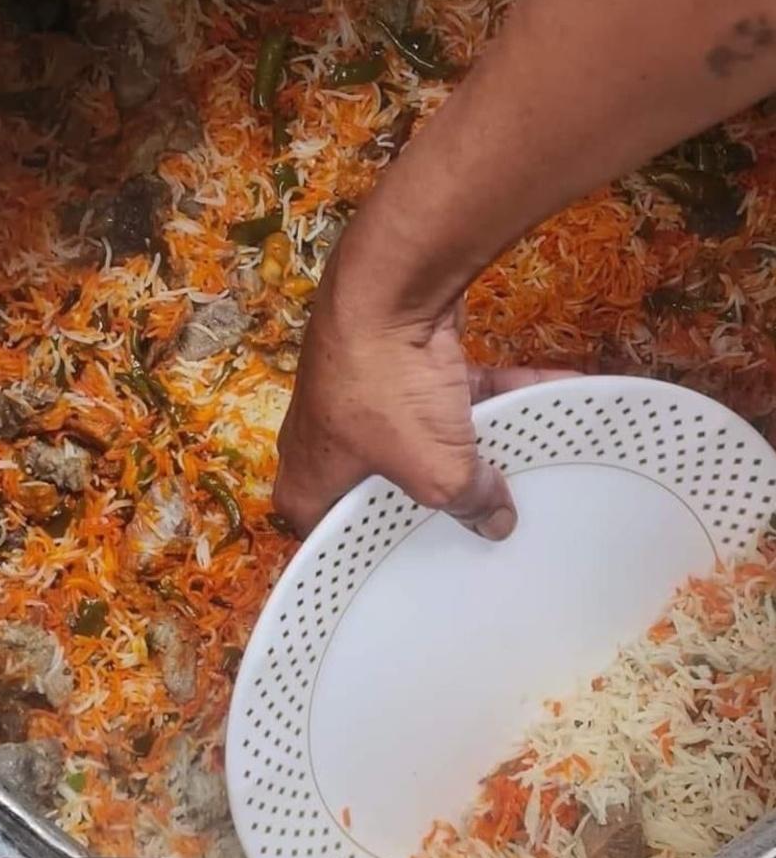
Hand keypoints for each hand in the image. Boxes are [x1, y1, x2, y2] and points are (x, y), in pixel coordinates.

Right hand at [274, 262, 568, 539]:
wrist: (387, 292)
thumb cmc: (384, 397)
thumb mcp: (438, 472)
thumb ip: (470, 501)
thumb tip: (496, 521)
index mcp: (309, 483)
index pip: (335, 538)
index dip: (376, 554)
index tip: (419, 565)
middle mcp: (325, 443)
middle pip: (388, 487)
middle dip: (436, 494)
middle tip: (475, 515)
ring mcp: (359, 397)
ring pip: (423, 436)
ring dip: (476, 439)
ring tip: (528, 456)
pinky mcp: (393, 361)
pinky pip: (446, 391)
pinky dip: (493, 393)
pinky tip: (548, 394)